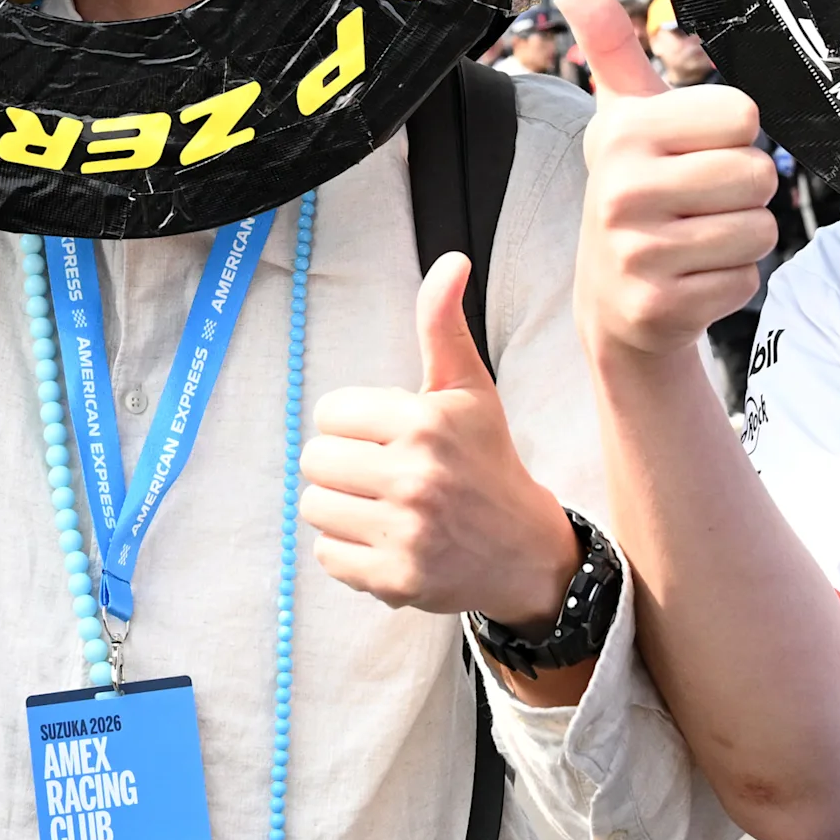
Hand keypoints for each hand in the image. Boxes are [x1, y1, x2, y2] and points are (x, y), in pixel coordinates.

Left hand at [301, 253, 580, 633]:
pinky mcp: (396, 579)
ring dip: (341, 508)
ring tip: (382, 507)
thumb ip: (443, 324)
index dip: (353, 423)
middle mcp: (414, 477)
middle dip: (342, 465)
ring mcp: (405, 532)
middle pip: (314, 461)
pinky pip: (326, 555)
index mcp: (424, 422)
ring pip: (315, 508)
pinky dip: (348, 551)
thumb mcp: (468, 388)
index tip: (387, 436)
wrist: (525, 550)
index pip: (329, 413)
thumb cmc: (486, 461)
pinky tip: (386, 540)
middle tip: (382, 473)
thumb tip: (450, 260)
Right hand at [561, 0, 779, 364]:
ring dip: (741, 237)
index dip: (732, 135)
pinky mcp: (658, 307)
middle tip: (699, 200)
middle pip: (758, 173)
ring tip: (697, 237)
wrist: (611, 299)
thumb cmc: (634, 190)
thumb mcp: (621, 116)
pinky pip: (746, 280)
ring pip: (759, 230)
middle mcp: (623, 190)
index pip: (744, 116)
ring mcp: (638, 254)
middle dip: (743, 190)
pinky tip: (692, 276)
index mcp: (623, 132)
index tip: (694, 151)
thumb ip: (610, 43)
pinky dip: (730, 281)